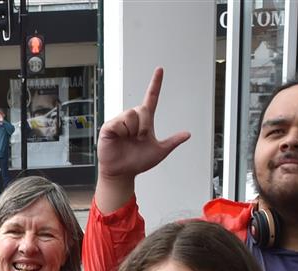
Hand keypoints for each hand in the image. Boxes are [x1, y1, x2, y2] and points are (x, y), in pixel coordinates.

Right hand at [96, 67, 190, 181]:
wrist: (122, 173)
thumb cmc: (137, 162)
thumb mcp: (160, 151)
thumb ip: (173, 141)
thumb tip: (187, 134)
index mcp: (144, 121)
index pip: (151, 98)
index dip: (155, 84)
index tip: (160, 70)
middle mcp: (132, 118)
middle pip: (142, 109)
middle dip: (144, 125)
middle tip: (140, 138)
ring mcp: (120, 122)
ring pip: (132, 114)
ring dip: (134, 130)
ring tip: (129, 139)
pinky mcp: (109, 126)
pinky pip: (120, 122)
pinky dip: (123, 132)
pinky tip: (120, 139)